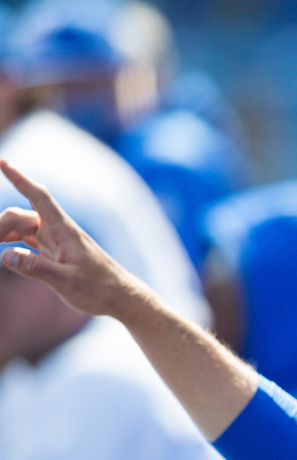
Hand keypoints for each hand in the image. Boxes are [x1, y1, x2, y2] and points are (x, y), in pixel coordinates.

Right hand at [0, 159, 143, 318]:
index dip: (20, 179)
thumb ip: (35, 268)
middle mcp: (58, 231)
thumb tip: (4, 255)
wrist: (121, 297)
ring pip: (21, 227)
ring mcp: (55, 241)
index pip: (39, 197)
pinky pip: (26, 239)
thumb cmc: (99, 289)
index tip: (3, 161)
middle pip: (20, 215)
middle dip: (1, 225)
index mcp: (64, 230)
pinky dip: (11, 241)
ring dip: (4, 233)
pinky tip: (4, 249)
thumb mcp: (66, 282)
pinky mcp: (54, 252)